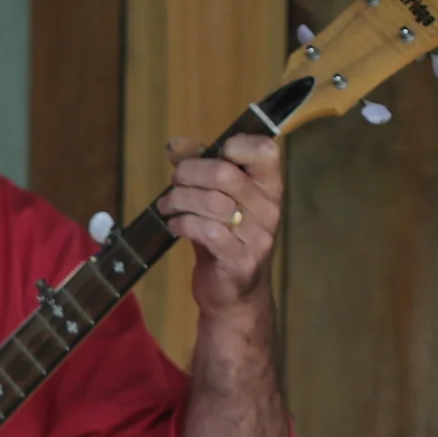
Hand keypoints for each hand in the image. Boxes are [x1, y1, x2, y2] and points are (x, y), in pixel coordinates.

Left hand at [161, 132, 280, 324]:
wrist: (233, 294)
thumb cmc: (222, 239)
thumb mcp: (212, 199)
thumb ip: (198, 168)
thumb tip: (174, 143)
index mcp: (269, 186)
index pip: (264, 150)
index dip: (232, 145)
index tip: (207, 157)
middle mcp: (270, 208)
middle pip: (225, 174)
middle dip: (188, 174)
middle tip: (173, 184)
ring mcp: (258, 235)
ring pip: (212, 202)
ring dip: (179, 200)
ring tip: (167, 207)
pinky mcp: (240, 259)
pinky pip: (207, 231)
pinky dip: (183, 224)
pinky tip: (175, 225)